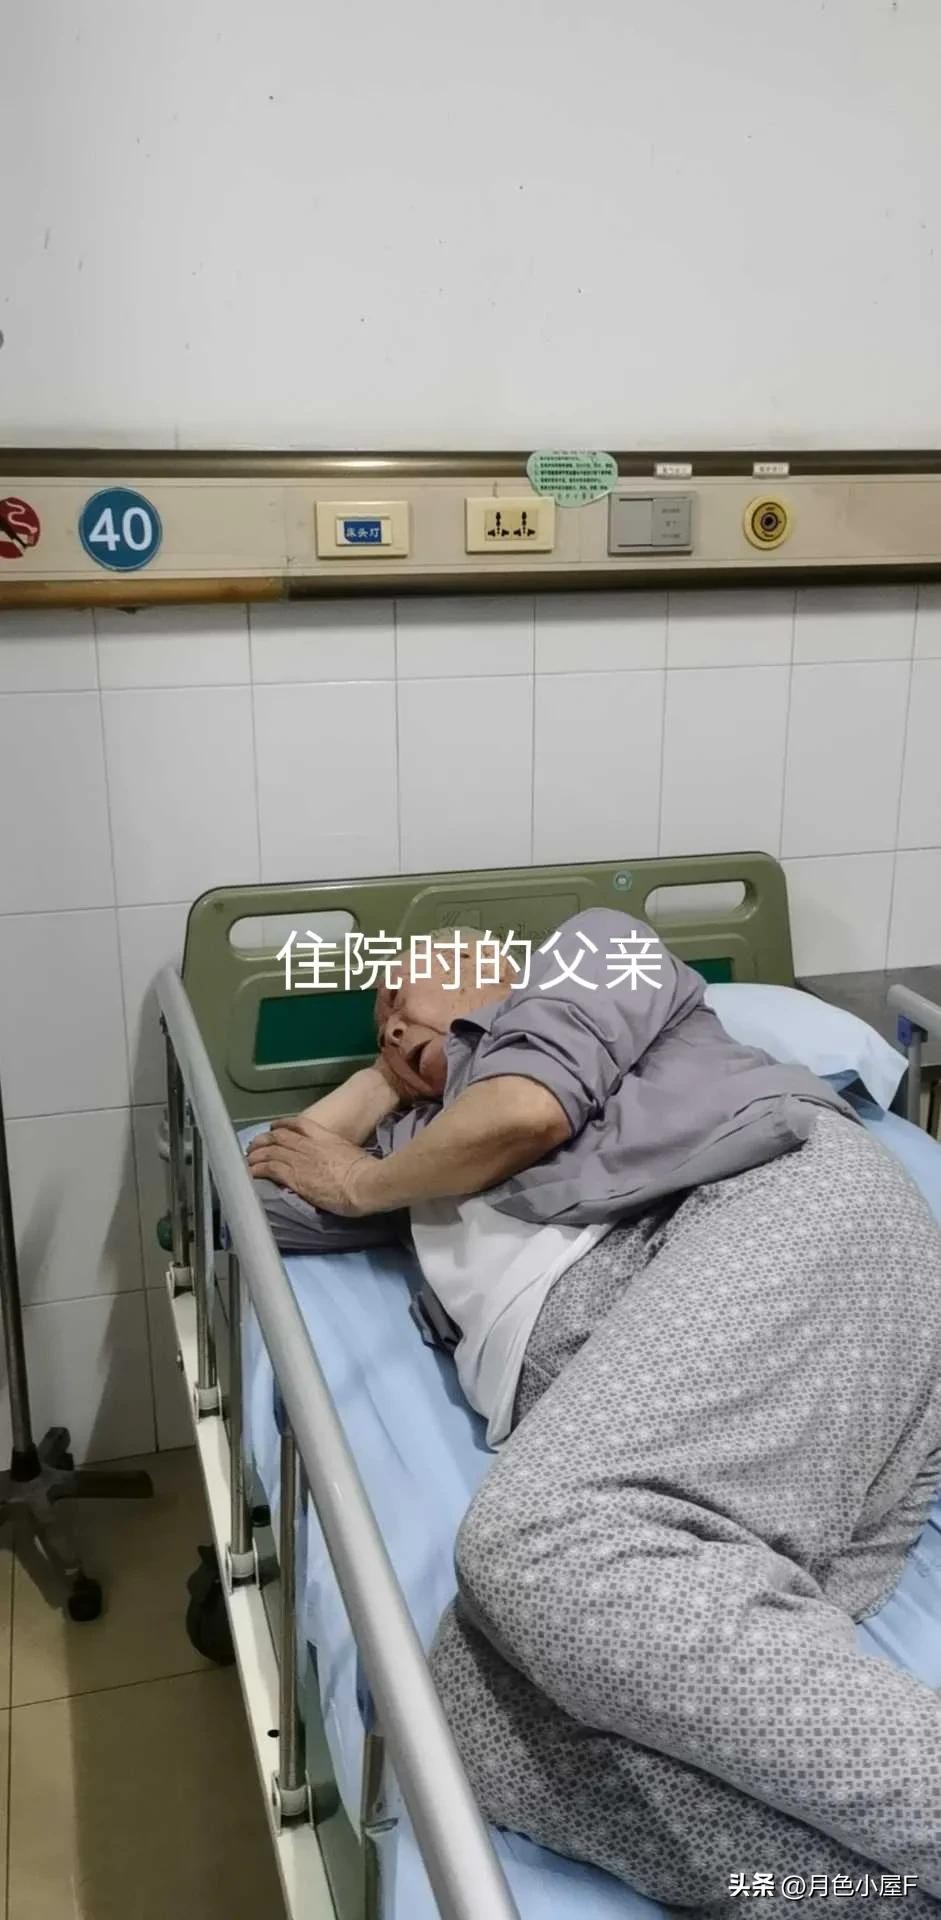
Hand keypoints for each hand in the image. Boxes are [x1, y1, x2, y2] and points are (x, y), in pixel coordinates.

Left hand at [246, 1118, 374, 1215]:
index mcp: (324, 1136)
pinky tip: (251, 1172)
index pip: (298, 1124)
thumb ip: (337, 1152)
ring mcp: (299, 1159)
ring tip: (248, 1159)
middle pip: (279, 1136)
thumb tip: (335, 1159)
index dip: (283, 1125)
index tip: (275, 1128)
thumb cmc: (366, 1171)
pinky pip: (269, 1169)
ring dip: (257, 1155)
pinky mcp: (293, 1176)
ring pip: (270, 1151)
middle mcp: (308, 1144)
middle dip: (264, 1140)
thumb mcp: (351, 1153)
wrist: (365, 1183)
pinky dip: (258, 1169)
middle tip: (254, 1146)